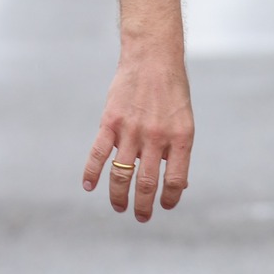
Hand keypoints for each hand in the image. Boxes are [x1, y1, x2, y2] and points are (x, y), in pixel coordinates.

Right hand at [83, 52, 194, 221]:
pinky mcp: (110, 122)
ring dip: (119, 196)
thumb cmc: (172, 90)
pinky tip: (89, 186)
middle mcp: (156, 136)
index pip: (175, 179)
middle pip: (146, 183)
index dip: (170, 198)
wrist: (153, 57)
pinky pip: (98, 153)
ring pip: (121, 174)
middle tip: (141, 216)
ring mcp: (132, 129)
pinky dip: (92, 172)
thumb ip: (178, 149)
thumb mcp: (184, 119)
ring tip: (120, 207)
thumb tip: (178, 184)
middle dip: (143, 205)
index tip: (165, 206)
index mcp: (180, 136)